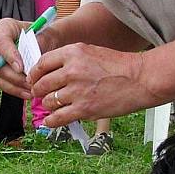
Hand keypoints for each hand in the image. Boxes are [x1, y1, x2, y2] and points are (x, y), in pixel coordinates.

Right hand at [0, 17, 46, 99]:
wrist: (46, 42)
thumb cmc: (44, 36)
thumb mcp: (44, 36)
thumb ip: (36, 47)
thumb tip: (30, 63)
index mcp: (4, 27)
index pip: (0, 42)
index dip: (9, 56)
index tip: (21, 68)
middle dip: (14, 76)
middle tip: (29, 82)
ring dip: (14, 86)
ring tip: (30, 91)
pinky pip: (2, 84)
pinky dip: (15, 90)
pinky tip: (27, 93)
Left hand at [29, 43, 148, 126]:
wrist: (141, 79)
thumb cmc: (118, 66)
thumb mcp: (90, 52)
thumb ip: (69, 60)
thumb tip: (46, 73)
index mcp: (73, 53)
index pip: (41, 64)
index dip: (34, 74)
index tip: (33, 80)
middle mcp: (72, 71)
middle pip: (41, 84)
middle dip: (38, 91)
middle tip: (40, 95)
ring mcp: (77, 91)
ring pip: (48, 102)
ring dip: (48, 106)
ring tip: (54, 106)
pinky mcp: (84, 109)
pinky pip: (57, 118)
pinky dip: (51, 121)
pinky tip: (51, 121)